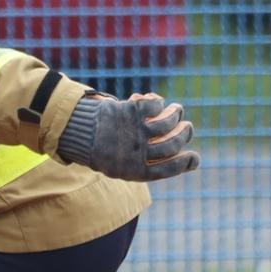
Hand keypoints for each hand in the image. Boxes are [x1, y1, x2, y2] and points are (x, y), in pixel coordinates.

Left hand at [58, 94, 199, 182]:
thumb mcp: (121, 164)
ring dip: (176, 115)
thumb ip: (147, 162)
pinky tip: (155, 100)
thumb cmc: (101, 149)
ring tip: (177, 110)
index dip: (185, 164)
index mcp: (134, 171)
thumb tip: (180, 155)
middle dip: (184, 134)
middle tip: (187, 127)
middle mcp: (136, 153)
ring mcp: (134, 132)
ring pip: (167, 122)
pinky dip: (157, 101)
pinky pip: (154, 105)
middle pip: (172, 144)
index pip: (168, 170)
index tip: (194, 157)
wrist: (75, 131)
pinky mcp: (129, 112)